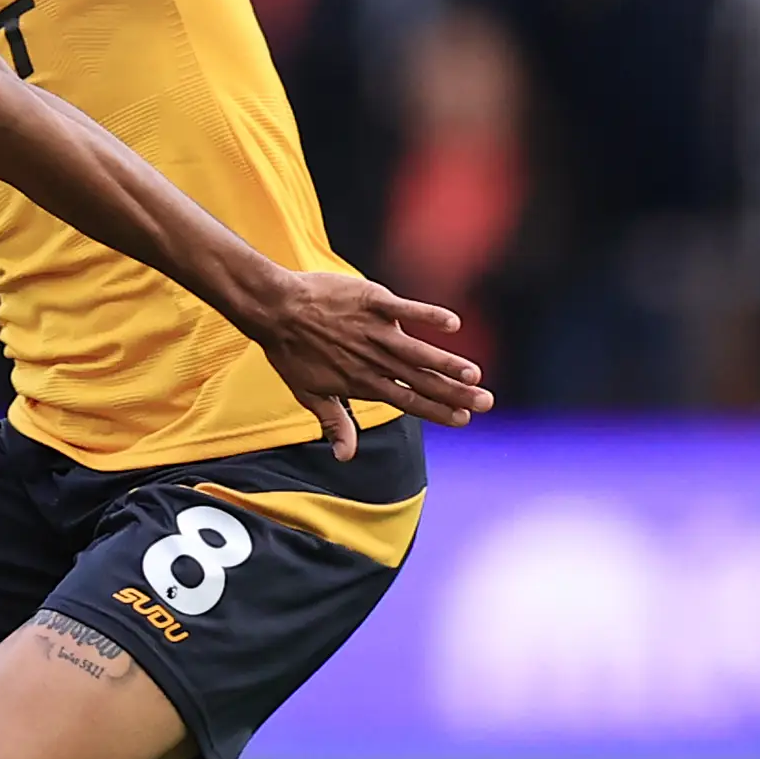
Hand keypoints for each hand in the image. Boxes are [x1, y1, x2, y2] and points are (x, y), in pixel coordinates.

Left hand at [238, 269, 492, 459]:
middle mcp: (372, 359)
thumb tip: (345, 457)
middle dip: (455, 393)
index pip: (408, 401)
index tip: (464, 419)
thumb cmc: (291, 351)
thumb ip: (335, 422)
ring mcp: (373, 330)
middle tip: (485, 402)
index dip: (436, 411)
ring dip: (446, 362)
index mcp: (362, 382)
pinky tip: (452, 325)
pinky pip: (404, 309)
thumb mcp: (309, 393)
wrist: (274, 308)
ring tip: (473, 374)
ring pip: (417, 350)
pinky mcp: (371, 301)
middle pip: (420, 379)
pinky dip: (427, 315)